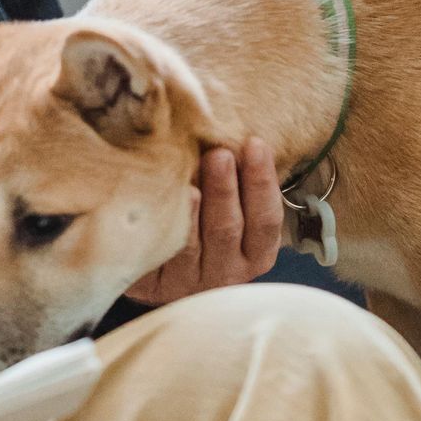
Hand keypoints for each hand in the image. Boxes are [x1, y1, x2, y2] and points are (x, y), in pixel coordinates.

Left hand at [126, 139, 284, 307]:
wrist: (161, 273)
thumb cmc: (203, 227)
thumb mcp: (230, 209)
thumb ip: (237, 181)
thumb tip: (231, 133)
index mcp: (255, 253)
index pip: (266, 219)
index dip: (262, 183)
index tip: (255, 144)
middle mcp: (228, 273)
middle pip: (228, 230)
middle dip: (224, 191)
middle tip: (218, 155)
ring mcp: (189, 283)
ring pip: (192, 246)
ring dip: (191, 211)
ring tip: (189, 183)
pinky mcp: (154, 287)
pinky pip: (157, 257)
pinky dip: (160, 234)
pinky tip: (158, 209)